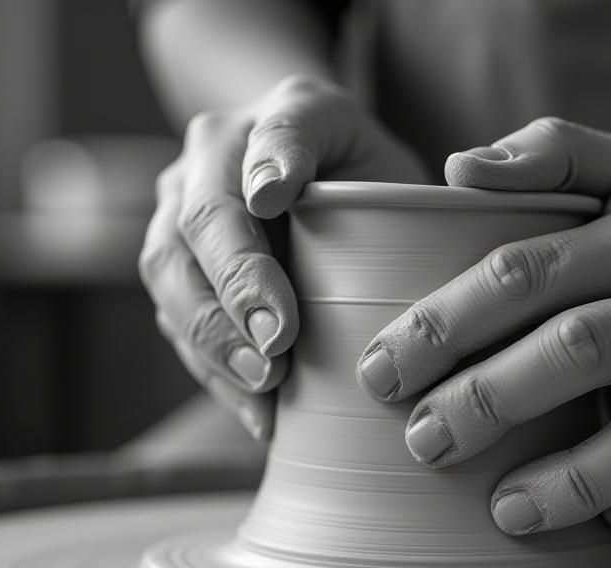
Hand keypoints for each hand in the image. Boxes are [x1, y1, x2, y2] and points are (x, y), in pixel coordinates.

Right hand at [141, 75, 427, 439]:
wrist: (313, 182)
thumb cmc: (369, 186)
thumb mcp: (395, 172)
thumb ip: (402, 193)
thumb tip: (440, 222)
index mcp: (282, 112)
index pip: (274, 132)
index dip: (271, 162)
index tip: (274, 197)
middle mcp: (214, 152)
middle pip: (203, 215)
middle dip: (236, 282)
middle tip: (277, 342)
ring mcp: (180, 207)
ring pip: (170, 270)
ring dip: (213, 336)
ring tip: (264, 384)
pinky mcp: (173, 266)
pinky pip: (176, 321)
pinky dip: (214, 371)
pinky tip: (258, 412)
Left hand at [355, 118, 610, 536]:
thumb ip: (554, 152)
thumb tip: (458, 169)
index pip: (529, 271)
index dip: (447, 323)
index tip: (385, 370)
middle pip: (581, 351)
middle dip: (489, 402)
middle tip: (424, 442)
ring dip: (572, 480)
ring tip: (504, 509)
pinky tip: (607, 521)